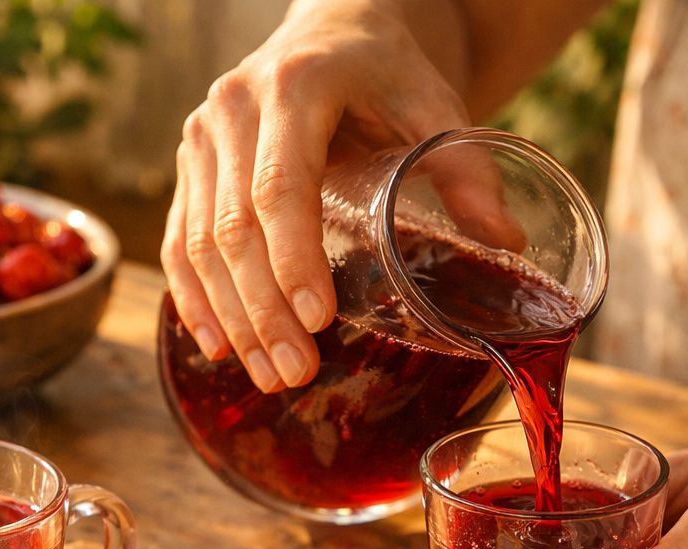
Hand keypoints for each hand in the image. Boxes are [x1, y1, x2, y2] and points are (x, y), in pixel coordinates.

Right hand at [160, 0, 471, 392]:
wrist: (331, 29)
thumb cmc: (385, 70)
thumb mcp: (434, 102)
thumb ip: (466, 168)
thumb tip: (507, 240)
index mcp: (294, 88)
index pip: (280, 186)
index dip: (293, 259)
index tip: (317, 321)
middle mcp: (232, 108)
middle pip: (235, 226)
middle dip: (263, 310)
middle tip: (297, 372)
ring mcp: (202, 137)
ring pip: (201, 241)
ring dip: (234, 318)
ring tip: (272, 376)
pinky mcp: (192, 165)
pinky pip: (180, 238)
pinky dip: (195, 297)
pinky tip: (218, 346)